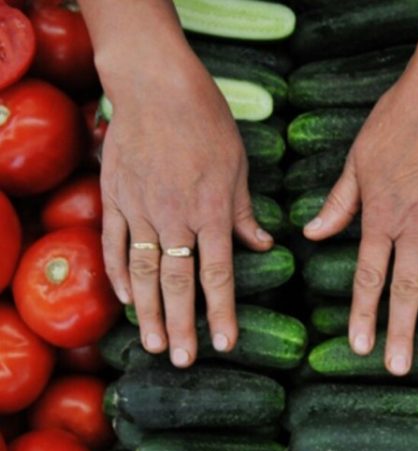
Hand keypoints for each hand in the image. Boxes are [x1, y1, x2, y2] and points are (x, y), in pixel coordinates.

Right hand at [97, 37, 271, 366]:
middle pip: (178, 283)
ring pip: (144, 272)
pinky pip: (115, 245)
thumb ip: (244, 213)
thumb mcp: (237, 167)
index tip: (226, 344)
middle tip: (182, 360)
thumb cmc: (206, 121)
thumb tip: (264, 245)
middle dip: (182, 326)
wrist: (156, 85)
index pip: (219, 274)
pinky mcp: (115, 198)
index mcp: (211, 212)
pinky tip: (125, 299)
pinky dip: (119, 274)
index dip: (222, 313)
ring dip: (148, 312)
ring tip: (151, 345)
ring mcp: (141, 210)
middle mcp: (175, 218)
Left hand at [304, 17, 417, 374]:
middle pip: (408, 289)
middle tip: (400, 367)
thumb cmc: (399, 120)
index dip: (363, 314)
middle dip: (402, 332)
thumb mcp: (358, 158)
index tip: (359, 346)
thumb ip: (339, 202)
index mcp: (381, 213)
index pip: (369, 275)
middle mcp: (416, 224)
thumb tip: (312, 234)